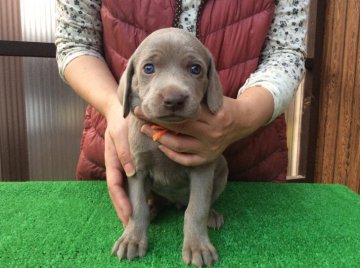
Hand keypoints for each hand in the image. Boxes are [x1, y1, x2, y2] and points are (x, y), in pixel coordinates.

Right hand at [105, 104, 134, 225]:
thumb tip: (131, 173)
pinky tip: (138, 202)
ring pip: (121, 190)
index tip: (128, 214)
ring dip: (125, 205)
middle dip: (122, 209)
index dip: (121, 202)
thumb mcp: (120, 135)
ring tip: (132, 220)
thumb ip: (124, 153)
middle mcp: (115, 168)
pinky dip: (130, 195)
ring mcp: (119, 167)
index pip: (115, 187)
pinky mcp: (126, 165)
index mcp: (112, 162)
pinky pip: (127, 183)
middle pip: (116, 193)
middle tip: (129, 226)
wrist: (117, 113)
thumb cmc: (120, 124)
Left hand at [134, 97, 243, 165]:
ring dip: (159, 138)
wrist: (242, 121)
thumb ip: (193, 99)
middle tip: (140, 116)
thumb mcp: (211, 98)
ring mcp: (209, 148)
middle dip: (155, 122)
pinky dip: (171, 154)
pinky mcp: (208, 158)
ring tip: (147, 130)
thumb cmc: (222, 106)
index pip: (182, 114)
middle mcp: (211, 133)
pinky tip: (161, 145)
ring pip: (178, 146)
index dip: (162, 111)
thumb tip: (166, 97)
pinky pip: (185, 160)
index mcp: (212, 116)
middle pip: (177, 128)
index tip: (145, 106)